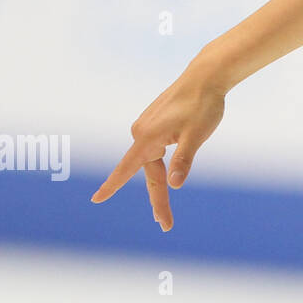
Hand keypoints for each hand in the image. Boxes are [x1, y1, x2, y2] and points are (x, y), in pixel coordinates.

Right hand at [90, 62, 226, 230]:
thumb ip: (184, 159)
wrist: (206, 77)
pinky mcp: (155, 124)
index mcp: (148, 137)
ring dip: (159, 184)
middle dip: (157, 199)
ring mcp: (147, 128)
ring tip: (167, 209)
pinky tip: (169, 172)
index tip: (96, 199)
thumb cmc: (203, 105)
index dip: (111, 185)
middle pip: (148, 173)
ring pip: (152, 164)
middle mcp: (142, 133)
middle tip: (166, 224)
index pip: (126, 168)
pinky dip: (160, 168)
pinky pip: (155, 152)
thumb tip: (175, 184)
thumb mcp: (197, 135)